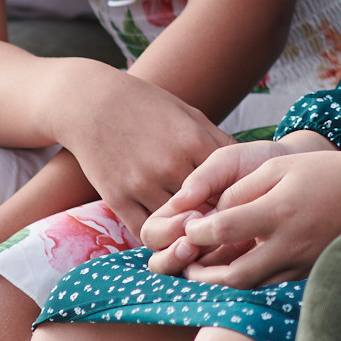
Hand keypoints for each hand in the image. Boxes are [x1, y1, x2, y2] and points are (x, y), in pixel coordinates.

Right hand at [53, 61, 231, 233]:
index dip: (239, 201)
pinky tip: (168, 234)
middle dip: (218, 223)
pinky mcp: (117, 197)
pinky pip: (145, 231)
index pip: (230, 184)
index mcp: (194, 141)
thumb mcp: (189, 115)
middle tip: (227, 233)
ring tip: (200, 239)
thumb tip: (249, 165)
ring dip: (188, 235)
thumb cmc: (146, 106)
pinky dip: (159, 237)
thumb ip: (217, 142)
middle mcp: (170, 165)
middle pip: (206, 210)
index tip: (245, 209)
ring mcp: (142, 183)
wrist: (90, 102)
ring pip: (176, 228)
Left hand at [152, 139, 340, 288]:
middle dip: (204, 276)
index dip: (199, 231)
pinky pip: (271, 286)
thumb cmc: (323, 173)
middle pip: (234, 275)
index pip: (225, 228)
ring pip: (252, 287)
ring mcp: (300, 262)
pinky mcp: (308, 272)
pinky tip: (237, 273)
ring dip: (224, 285)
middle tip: (185, 267)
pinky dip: (250, 284)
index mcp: (278, 211)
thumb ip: (242, 190)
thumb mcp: (279, 167)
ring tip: (204, 275)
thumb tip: (213, 215)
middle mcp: (288, 243)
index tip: (188, 229)